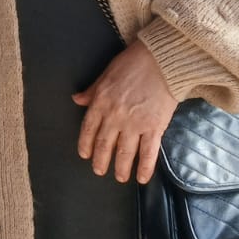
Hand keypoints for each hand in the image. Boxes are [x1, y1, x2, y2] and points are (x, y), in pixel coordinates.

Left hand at [72, 40, 178, 185]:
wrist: (161, 60)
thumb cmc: (134, 62)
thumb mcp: (106, 73)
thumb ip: (92, 90)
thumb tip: (77, 99)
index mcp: (101, 102)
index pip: (88, 129)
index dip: (85, 144)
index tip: (85, 154)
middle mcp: (115, 116)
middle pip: (105, 145)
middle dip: (101, 161)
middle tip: (99, 171)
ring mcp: (135, 124)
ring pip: (124, 153)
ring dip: (121, 168)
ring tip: (120, 177)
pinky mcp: (154, 127)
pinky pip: (148, 152)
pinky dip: (145, 167)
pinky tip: (142, 178)